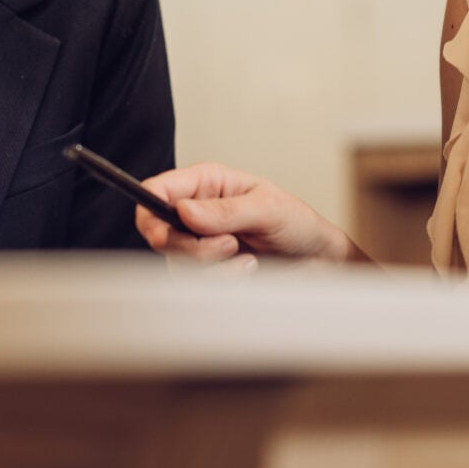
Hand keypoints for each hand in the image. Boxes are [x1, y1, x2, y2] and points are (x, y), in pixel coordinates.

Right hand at [134, 163, 363, 266]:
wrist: (317, 262)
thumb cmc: (297, 224)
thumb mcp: (267, 208)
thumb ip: (226, 211)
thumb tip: (185, 211)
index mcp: (207, 184)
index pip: (158, 190)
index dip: (151, 210)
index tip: (163, 232)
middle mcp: (197, 213)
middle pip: (160, 232)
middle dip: (194, 247)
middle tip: (229, 243)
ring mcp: (200, 244)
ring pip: (178, 262)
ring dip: (214, 266)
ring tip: (246, 257)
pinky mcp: (208, 271)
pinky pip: (197, 283)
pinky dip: (224, 280)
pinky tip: (248, 269)